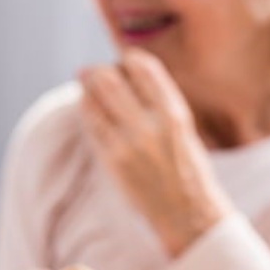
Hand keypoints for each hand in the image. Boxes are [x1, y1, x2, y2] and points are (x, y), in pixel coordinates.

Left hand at [79, 49, 232, 255]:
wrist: (185, 210)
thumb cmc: (185, 165)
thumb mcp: (182, 126)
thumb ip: (158, 101)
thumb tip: (127, 74)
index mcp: (174, 112)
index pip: (145, 69)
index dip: (129, 59)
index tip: (123, 60)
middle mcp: (150, 125)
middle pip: (111, 82)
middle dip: (97, 72)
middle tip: (89, 70)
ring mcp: (127, 143)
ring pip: (95, 102)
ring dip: (86, 89)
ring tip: (84, 84)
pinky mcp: (111, 160)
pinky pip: (91, 126)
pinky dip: (86, 111)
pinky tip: (85, 106)